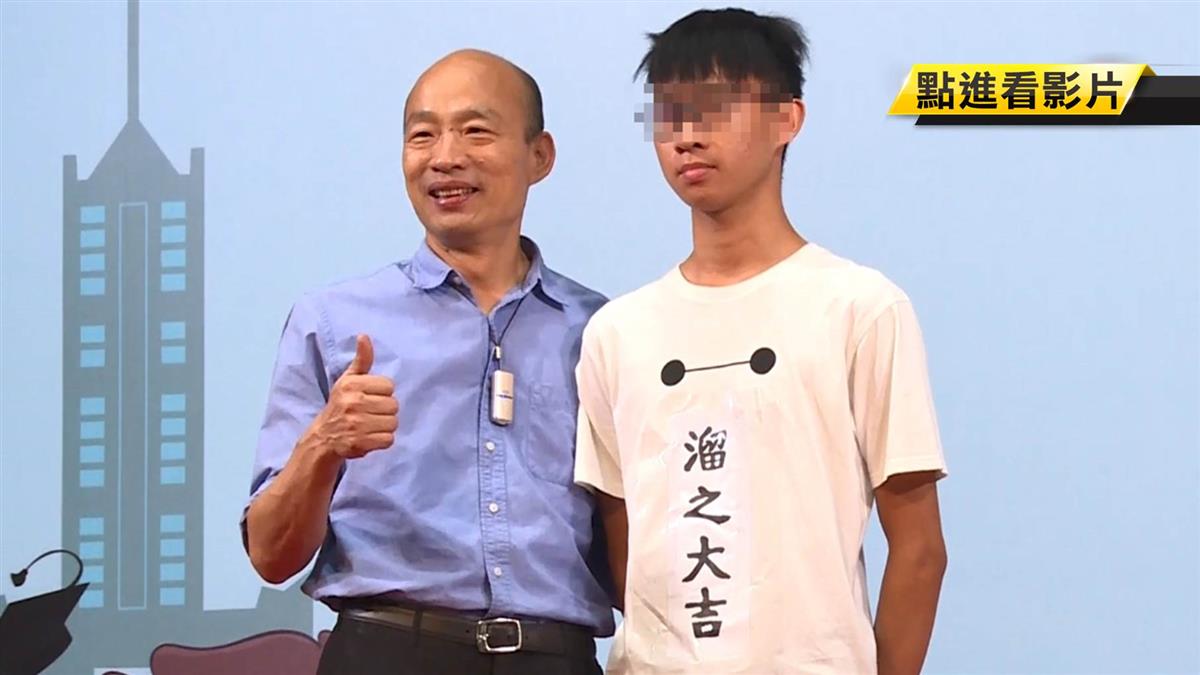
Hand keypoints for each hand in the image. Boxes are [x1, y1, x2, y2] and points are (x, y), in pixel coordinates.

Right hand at [310, 335, 398, 459]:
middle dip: (385, 410)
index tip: (370, 397)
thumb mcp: (349, 379)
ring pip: (393, 423)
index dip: (382, 393)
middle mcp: (353, 403)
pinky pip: (389, 440)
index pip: (389, 386)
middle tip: (371, 413)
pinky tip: (370, 436)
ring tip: (371, 425)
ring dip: (385, 426)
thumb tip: (364, 336)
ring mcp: (356, 424)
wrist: (324, 436)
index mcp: (352, 384)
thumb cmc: (342, 403)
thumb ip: (362, 359)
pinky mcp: (360, 443)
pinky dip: (383, 440)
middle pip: (394, 405)